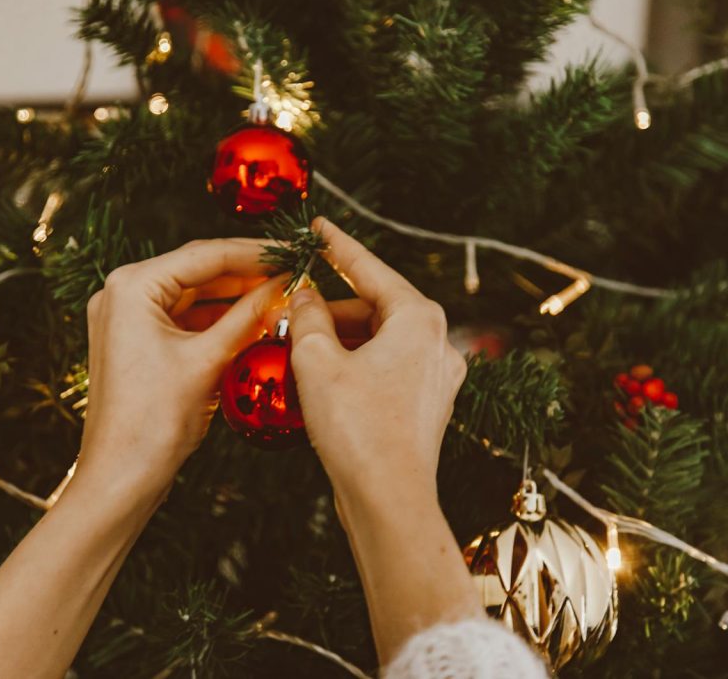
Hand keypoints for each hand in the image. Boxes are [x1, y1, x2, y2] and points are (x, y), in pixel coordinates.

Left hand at [76, 239, 284, 500]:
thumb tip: (283, 287)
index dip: (255, 253)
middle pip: (198, 271)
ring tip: (279, 297)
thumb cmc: (152, 422)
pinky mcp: (136, 343)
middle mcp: (122, 294)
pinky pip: (184, 320)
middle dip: (246, 274)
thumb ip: (248, 316)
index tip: (291, 253)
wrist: (121, 476)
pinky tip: (253, 322)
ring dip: (235, 298)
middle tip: (291, 273)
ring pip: (194, 296)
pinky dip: (218, 320)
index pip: (204, 255)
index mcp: (131, 287)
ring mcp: (126, 319)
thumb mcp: (209, 360)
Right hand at [287, 218, 466, 509]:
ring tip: (297, 347)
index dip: (338, 246)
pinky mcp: (427, 406)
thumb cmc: (356, 428)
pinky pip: (385, 369)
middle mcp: (437, 342)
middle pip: (375, 307)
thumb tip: (304, 296)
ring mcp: (436, 376)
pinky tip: (321, 378)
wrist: (389, 501)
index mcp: (419, 319)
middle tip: (290, 307)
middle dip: (331, 307)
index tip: (318, 226)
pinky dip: (354, 365)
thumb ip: (307, 316)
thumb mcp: (316, 362)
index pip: (371, 268)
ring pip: (379, 340)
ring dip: (339, 340)